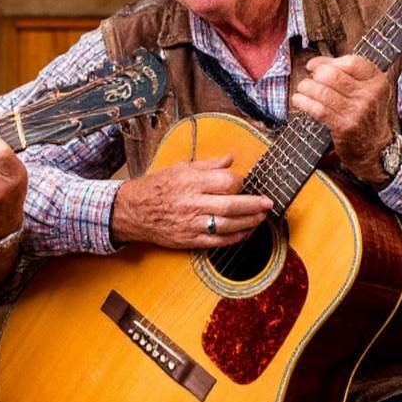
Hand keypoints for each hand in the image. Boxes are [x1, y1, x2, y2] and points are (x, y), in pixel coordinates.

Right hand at [111, 155, 273, 249]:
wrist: (132, 211)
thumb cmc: (156, 188)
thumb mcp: (179, 168)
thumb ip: (207, 165)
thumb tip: (229, 159)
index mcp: (190, 182)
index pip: (225, 181)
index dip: (240, 181)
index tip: (245, 181)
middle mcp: (192, 203)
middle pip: (231, 205)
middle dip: (254, 205)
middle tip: (268, 203)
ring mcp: (191, 224)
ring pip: (228, 225)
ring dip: (249, 222)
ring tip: (261, 217)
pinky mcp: (189, 239)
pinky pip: (217, 241)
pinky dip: (235, 238)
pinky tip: (245, 232)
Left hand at [290, 54, 393, 184]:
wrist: (376, 149)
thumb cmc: (366, 116)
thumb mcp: (366, 91)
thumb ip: (345, 73)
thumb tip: (315, 63)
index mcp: (377, 81)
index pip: (352, 61)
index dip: (328, 62)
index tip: (313, 67)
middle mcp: (370, 95)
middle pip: (333, 75)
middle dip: (315, 76)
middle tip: (310, 81)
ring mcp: (358, 111)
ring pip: (322, 91)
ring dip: (306, 88)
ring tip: (302, 89)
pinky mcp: (345, 126)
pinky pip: (318, 109)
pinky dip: (303, 102)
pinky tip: (299, 100)